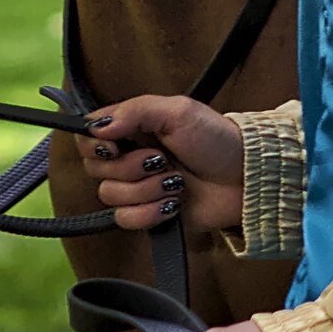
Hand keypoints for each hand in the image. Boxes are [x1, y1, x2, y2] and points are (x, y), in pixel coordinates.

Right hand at [86, 94, 244, 232]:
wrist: (245, 178)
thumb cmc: (216, 139)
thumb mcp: (177, 111)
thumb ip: (134, 111)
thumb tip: (97, 127)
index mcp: (131, 128)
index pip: (87, 136)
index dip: (95, 144)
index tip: (115, 145)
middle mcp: (129, 157)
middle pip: (94, 168)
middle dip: (129, 167)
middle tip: (160, 161)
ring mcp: (138, 187)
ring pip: (110, 196)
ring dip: (145, 190)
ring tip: (175, 182)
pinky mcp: (149, 214)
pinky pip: (126, 220)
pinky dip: (150, 212)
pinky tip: (173, 203)